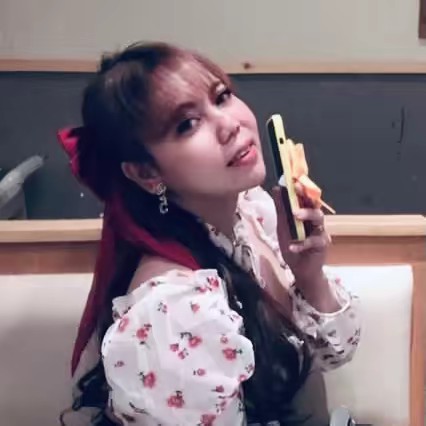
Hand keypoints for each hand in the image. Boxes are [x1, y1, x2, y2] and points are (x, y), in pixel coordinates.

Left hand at [271, 183, 331, 299]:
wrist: (300, 270)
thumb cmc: (292, 245)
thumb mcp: (283, 226)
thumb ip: (281, 209)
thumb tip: (277, 188)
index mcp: (305, 213)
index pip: (305, 196)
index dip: (300, 187)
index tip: (291, 178)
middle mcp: (315, 219)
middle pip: (314, 203)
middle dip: (306, 195)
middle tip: (296, 188)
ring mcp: (321, 231)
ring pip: (319, 218)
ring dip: (307, 214)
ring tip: (295, 214)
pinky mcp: (323, 245)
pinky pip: (314, 241)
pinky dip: (302, 244)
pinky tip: (292, 247)